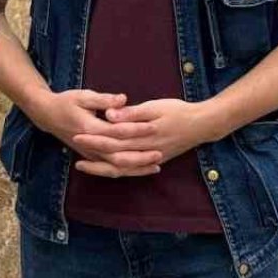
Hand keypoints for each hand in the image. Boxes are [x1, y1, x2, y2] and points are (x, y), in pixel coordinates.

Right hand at [26, 89, 145, 161]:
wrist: (47, 115)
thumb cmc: (66, 102)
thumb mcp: (83, 95)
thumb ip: (104, 99)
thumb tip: (123, 99)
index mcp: (89, 128)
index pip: (117, 132)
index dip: (136, 130)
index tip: (154, 126)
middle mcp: (90, 146)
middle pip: (118, 156)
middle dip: (140, 156)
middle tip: (160, 152)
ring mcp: (90, 154)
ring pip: (115, 168)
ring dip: (135, 168)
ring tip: (156, 165)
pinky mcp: (91, 157)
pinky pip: (110, 170)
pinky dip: (126, 171)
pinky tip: (141, 169)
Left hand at [71, 98, 216, 177]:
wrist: (202, 125)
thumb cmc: (178, 111)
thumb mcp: (155, 107)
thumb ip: (132, 113)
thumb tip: (110, 115)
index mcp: (143, 136)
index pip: (113, 139)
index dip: (94, 138)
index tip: (78, 134)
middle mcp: (145, 151)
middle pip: (113, 155)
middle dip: (92, 152)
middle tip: (74, 148)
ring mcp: (150, 159)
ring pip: (121, 168)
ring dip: (101, 167)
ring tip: (82, 164)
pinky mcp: (154, 160)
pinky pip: (131, 171)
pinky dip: (117, 171)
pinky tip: (105, 169)